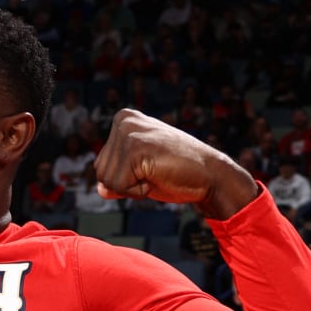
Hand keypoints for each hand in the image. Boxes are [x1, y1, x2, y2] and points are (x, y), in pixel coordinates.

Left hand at [93, 109, 256, 218]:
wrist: (210, 175)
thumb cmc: (177, 173)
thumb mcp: (139, 173)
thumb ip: (117, 178)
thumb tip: (100, 189)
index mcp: (123, 119)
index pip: (101, 165)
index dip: (125, 178)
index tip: (150, 168)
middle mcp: (123, 120)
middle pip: (100, 172)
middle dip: (126, 183)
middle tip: (155, 171)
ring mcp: (129, 132)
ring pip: (107, 181)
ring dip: (132, 188)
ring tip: (157, 172)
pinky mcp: (135, 148)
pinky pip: (119, 187)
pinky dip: (138, 191)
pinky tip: (158, 176)